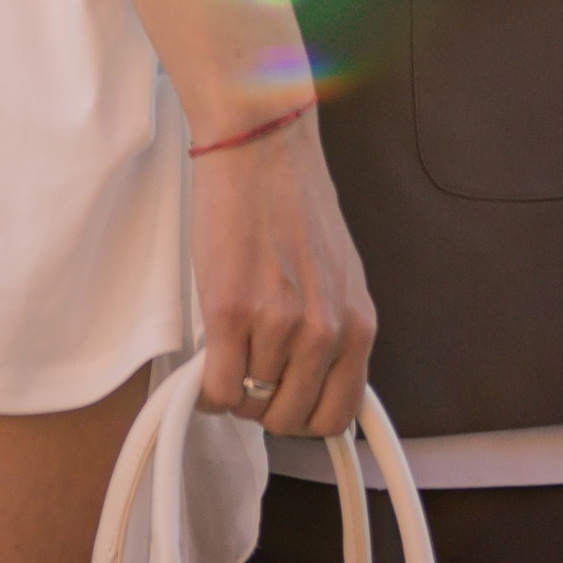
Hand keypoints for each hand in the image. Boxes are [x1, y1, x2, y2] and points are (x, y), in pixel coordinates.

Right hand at [191, 117, 375, 439]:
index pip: (338, 415)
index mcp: (357, 323)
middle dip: (265, 404)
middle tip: (250, 372)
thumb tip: (314, 381)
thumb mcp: (338, 274)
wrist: (259, 145)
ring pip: (249, 403)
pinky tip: (204, 366)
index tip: (285, 401)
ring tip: (228, 350)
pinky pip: (217, 388)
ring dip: (233, 388)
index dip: (304, 416)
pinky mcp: (230, 310)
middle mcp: (323, 331)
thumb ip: (334, 329)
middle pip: (290, 418)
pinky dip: (205, 390)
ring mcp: (277, 323)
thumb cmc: (294, 199)